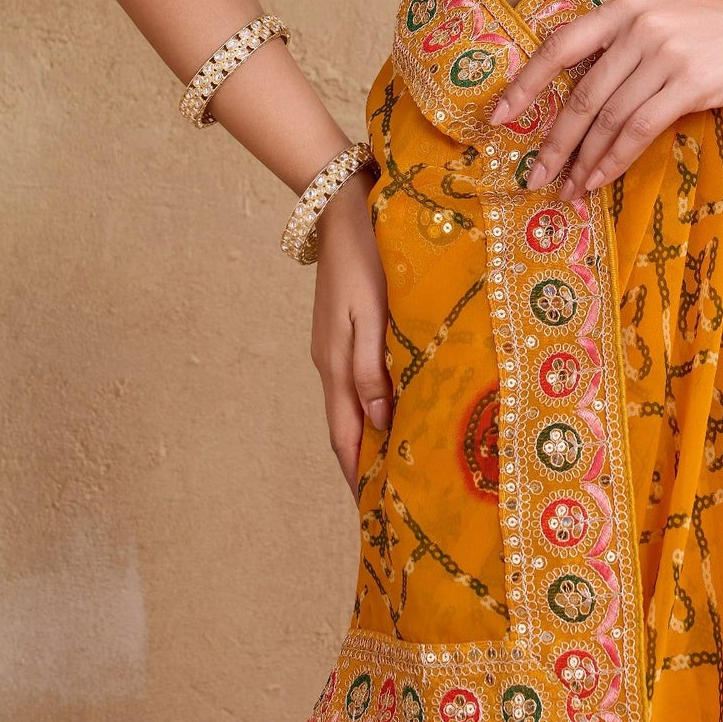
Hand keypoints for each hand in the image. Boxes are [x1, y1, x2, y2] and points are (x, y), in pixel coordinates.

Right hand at [309, 170, 390, 488]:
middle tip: (385, 499)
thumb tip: (377, 424)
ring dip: (367, 435)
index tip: (370, 511)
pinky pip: (356, 379)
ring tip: (391, 463)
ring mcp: (334, 344)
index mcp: (335, 365)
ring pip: (351, 403)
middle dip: (361, 463)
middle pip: (345, 425)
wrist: (343, 210)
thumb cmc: (365, 261)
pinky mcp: (344, 328)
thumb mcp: (372, 315)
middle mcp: (331, 361)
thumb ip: (372, 368)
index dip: (354, 474)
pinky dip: (370, 403)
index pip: (344, 436)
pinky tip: (389, 407)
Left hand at [488, 0, 722, 202]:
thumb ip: (622, 48)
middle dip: (554, 142)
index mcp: (624, 9)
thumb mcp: (663, 22)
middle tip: (534, 176)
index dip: (525, 83)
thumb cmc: (718, 33)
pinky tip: (600, 179)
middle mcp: (638, 27)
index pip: (559, 46)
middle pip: (581, 95)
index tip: (498, 116)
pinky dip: (614, 159)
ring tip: (567, 189)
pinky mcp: (691, 83)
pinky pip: (639, 129)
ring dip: (583, 160)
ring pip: (608, 118)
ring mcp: (664, 54)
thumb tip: (579, 100)